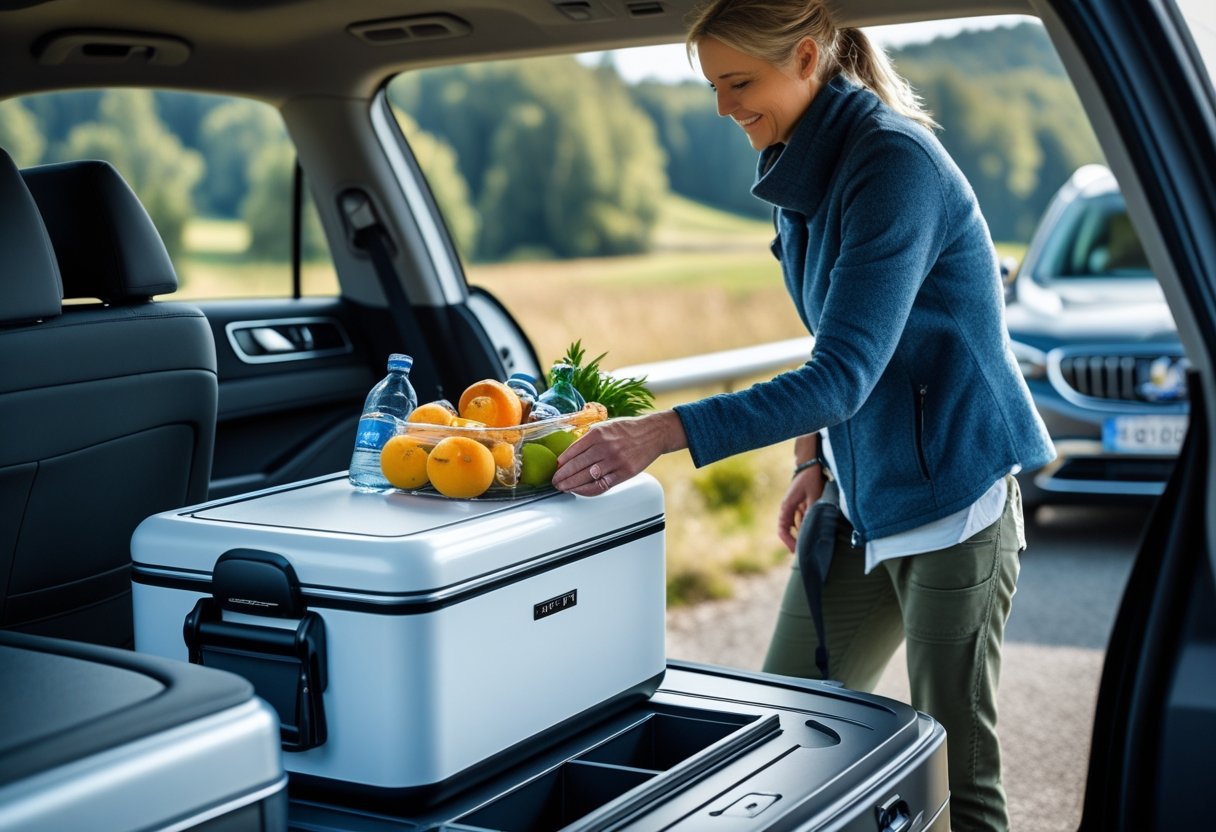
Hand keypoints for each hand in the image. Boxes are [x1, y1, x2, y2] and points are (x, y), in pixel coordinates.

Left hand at [551, 411, 685, 496]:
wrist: (653, 434)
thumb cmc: (628, 430)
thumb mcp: (605, 427)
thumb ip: (588, 438)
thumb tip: (569, 453)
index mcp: (597, 434)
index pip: (572, 451)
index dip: (561, 462)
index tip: (555, 468)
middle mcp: (605, 447)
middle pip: (577, 466)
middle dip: (562, 476)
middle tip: (555, 482)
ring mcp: (615, 461)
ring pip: (587, 477)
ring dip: (572, 485)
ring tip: (564, 488)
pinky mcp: (624, 473)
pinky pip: (602, 485)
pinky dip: (588, 490)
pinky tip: (580, 490)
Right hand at [777, 466, 826, 551]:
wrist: (810, 464)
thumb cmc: (810, 479)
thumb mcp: (813, 496)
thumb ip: (812, 512)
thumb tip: (813, 529)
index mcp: (786, 507)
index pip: (782, 529)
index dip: (788, 541)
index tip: (796, 550)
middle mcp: (788, 509)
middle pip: (788, 530)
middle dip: (795, 542)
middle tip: (804, 553)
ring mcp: (794, 507)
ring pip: (795, 526)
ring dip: (802, 534)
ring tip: (811, 544)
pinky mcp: (801, 505)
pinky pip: (801, 520)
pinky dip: (807, 527)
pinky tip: (815, 531)